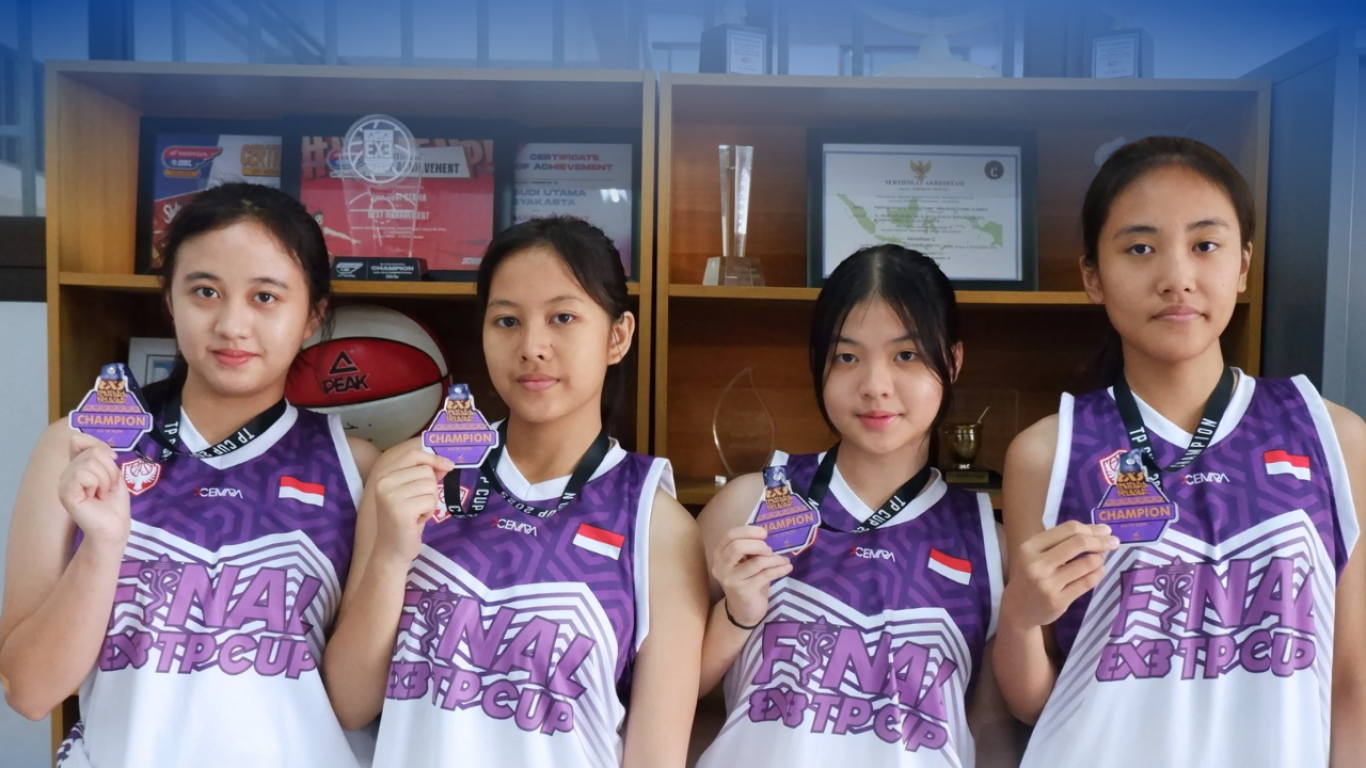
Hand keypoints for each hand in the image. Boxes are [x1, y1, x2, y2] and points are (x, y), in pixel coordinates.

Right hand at [57, 432, 130, 547]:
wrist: (114, 525)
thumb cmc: (114, 502)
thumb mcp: (113, 472)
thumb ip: (103, 457)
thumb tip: (101, 448)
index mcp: (77, 466)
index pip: (77, 439)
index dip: (97, 444)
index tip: (112, 459)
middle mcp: (68, 472)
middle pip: (93, 451)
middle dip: (110, 469)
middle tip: (109, 487)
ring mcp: (64, 482)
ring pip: (91, 462)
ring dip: (107, 478)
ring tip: (103, 493)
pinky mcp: (66, 492)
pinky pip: (84, 474)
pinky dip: (98, 484)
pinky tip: (96, 497)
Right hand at [372, 449, 454, 567]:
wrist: (392, 550)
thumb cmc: (405, 520)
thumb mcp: (412, 493)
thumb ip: (425, 476)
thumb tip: (445, 463)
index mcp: (384, 474)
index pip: (413, 455)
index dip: (434, 458)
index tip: (448, 465)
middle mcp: (384, 482)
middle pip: (426, 471)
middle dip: (430, 488)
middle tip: (418, 504)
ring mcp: (391, 495)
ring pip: (430, 486)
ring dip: (430, 501)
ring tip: (416, 512)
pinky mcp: (401, 510)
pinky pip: (430, 501)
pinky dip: (429, 512)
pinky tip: (416, 520)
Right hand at [711, 526, 792, 628]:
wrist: (743, 611)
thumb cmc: (747, 581)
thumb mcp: (745, 562)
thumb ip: (750, 549)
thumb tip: (766, 535)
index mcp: (720, 554)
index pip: (730, 535)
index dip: (748, 531)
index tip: (764, 534)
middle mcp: (721, 566)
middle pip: (738, 546)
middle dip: (759, 545)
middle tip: (769, 550)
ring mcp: (731, 580)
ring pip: (756, 562)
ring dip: (774, 559)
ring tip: (783, 560)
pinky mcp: (744, 591)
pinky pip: (766, 575)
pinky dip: (779, 569)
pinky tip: (787, 567)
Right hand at [1001, 520, 1118, 629]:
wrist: (1017, 609)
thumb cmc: (1030, 576)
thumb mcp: (1034, 554)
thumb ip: (1058, 542)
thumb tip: (1098, 531)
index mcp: (1030, 547)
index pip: (1068, 529)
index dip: (1091, 528)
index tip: (1105, 530)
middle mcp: (1037, 564)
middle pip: (1079, 543)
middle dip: (1101, 541)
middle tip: (1114, 542)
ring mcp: (1048, 584)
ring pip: (1087, 563)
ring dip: (1100, 559)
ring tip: (1100, 560)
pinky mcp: (1059, 600)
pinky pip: (1087, 582)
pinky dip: (1098, 574)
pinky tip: (1098, 571)